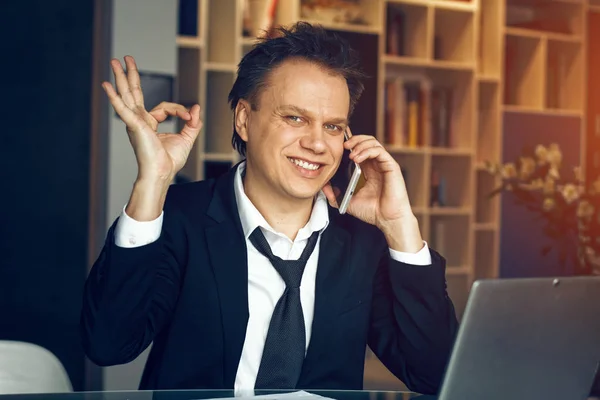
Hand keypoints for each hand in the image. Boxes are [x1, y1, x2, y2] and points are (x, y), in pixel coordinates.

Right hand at [103, 56, 202, 183]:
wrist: (162, 173)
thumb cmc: (169, 160)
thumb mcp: (187, 138)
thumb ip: (192, 122)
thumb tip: (196, 107)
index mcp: (149, 123)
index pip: (164, 106)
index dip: (179, 109)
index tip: (188, 116)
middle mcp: (139, 120)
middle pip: (134, 92)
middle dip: (131, 74)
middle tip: (126, 58)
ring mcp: (135, 122)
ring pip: (127, 95)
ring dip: (121, 77)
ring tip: (114, 61)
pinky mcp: (134, 126)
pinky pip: (123, 108)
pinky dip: (114, 97)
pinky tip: (106, 86)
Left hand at [323, 130, 423, 251]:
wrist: (387, 220)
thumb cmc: (372, 212)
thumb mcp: (348, 202)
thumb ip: (335, 195)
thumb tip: (323, 187)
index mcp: (368, 170)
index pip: (360, 149)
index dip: (351, 144)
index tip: (339, 146)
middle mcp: (377, 165)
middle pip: (367, 141)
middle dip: (354, 140)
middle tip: (343, 145)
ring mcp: (385, 165)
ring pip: (373, 143)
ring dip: (360, 145)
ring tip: (350, 154)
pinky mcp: (391, 167)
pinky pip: (380, 151)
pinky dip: (367, 151)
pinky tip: (357, 158)